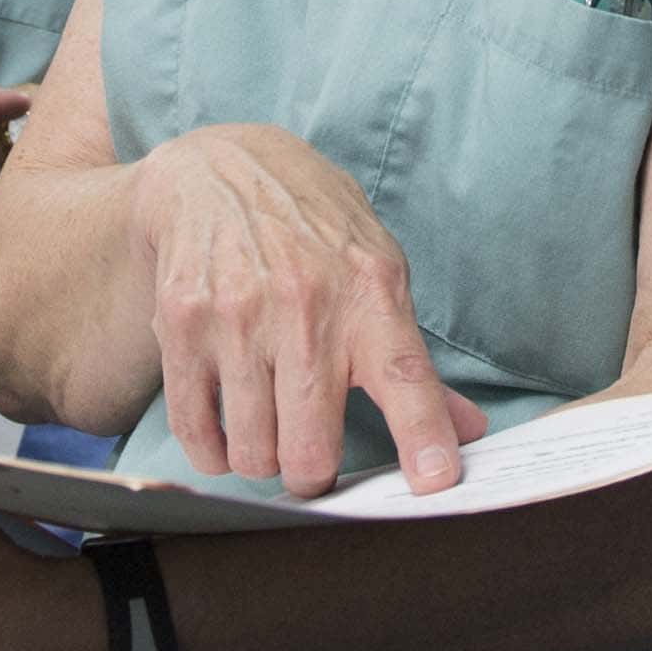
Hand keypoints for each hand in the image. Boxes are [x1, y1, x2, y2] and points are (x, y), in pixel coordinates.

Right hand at [125, 124, 486, 497]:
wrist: (219, 168)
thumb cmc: (311, 229)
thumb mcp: (378, 271)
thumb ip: (414, 360)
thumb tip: (469, 433)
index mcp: (371, 293)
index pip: (406, 378)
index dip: (423, 438)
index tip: (435, 481)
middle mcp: (306, 306)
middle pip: (312, 449)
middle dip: (314, 476)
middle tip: (312, 458)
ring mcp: (239, 316)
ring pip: (253, 452)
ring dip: (262, 460)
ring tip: (268, 433)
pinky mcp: (183, 324)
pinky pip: (196, 432)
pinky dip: (213, 454)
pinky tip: (226, 434)